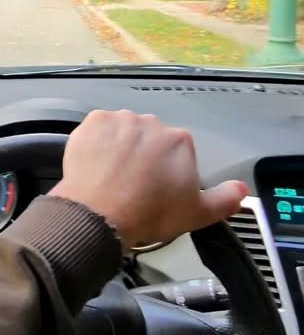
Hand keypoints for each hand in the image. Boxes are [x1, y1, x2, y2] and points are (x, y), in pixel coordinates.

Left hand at [49, 110, 247, 249]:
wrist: (99, 214)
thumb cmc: (147, 213)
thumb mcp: (196, 214)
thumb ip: (224, 199)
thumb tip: (241, 191)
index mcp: (179, 141)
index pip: (176, 150)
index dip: (167, 169)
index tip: (157, 186)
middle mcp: (151, 123)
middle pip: (149, 137)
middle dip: (143, 155)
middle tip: (133, 183)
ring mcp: (120, 120)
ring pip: (122, 131)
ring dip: (119, 147)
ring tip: (112, 175)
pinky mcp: (93, 121)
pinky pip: (97, 129)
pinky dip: (96, 142)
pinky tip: (96, 164)